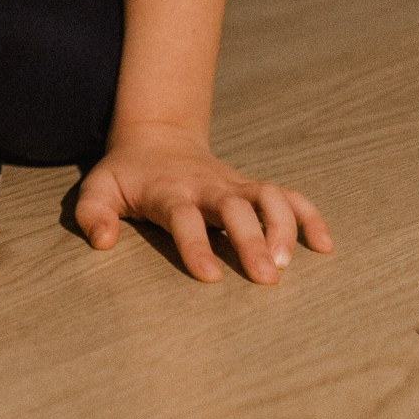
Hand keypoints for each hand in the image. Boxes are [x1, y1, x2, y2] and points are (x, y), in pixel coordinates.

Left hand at [75, 125, 333, 283]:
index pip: (184, 217)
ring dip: (284, 227)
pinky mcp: (252, 187)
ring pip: (268, 196)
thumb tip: (102, 242)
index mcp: (169, 192)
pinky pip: (289, 196)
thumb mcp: (98, 189)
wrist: (156, 139)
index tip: (211, 277)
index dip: (196, 245)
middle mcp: (206, 187)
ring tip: (288, 265)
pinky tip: (324, 246)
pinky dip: (310, 216)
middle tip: (267, 278)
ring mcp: (234, 185)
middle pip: (235, 208)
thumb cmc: (126, 176)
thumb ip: (93, 214)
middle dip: (252, 240)